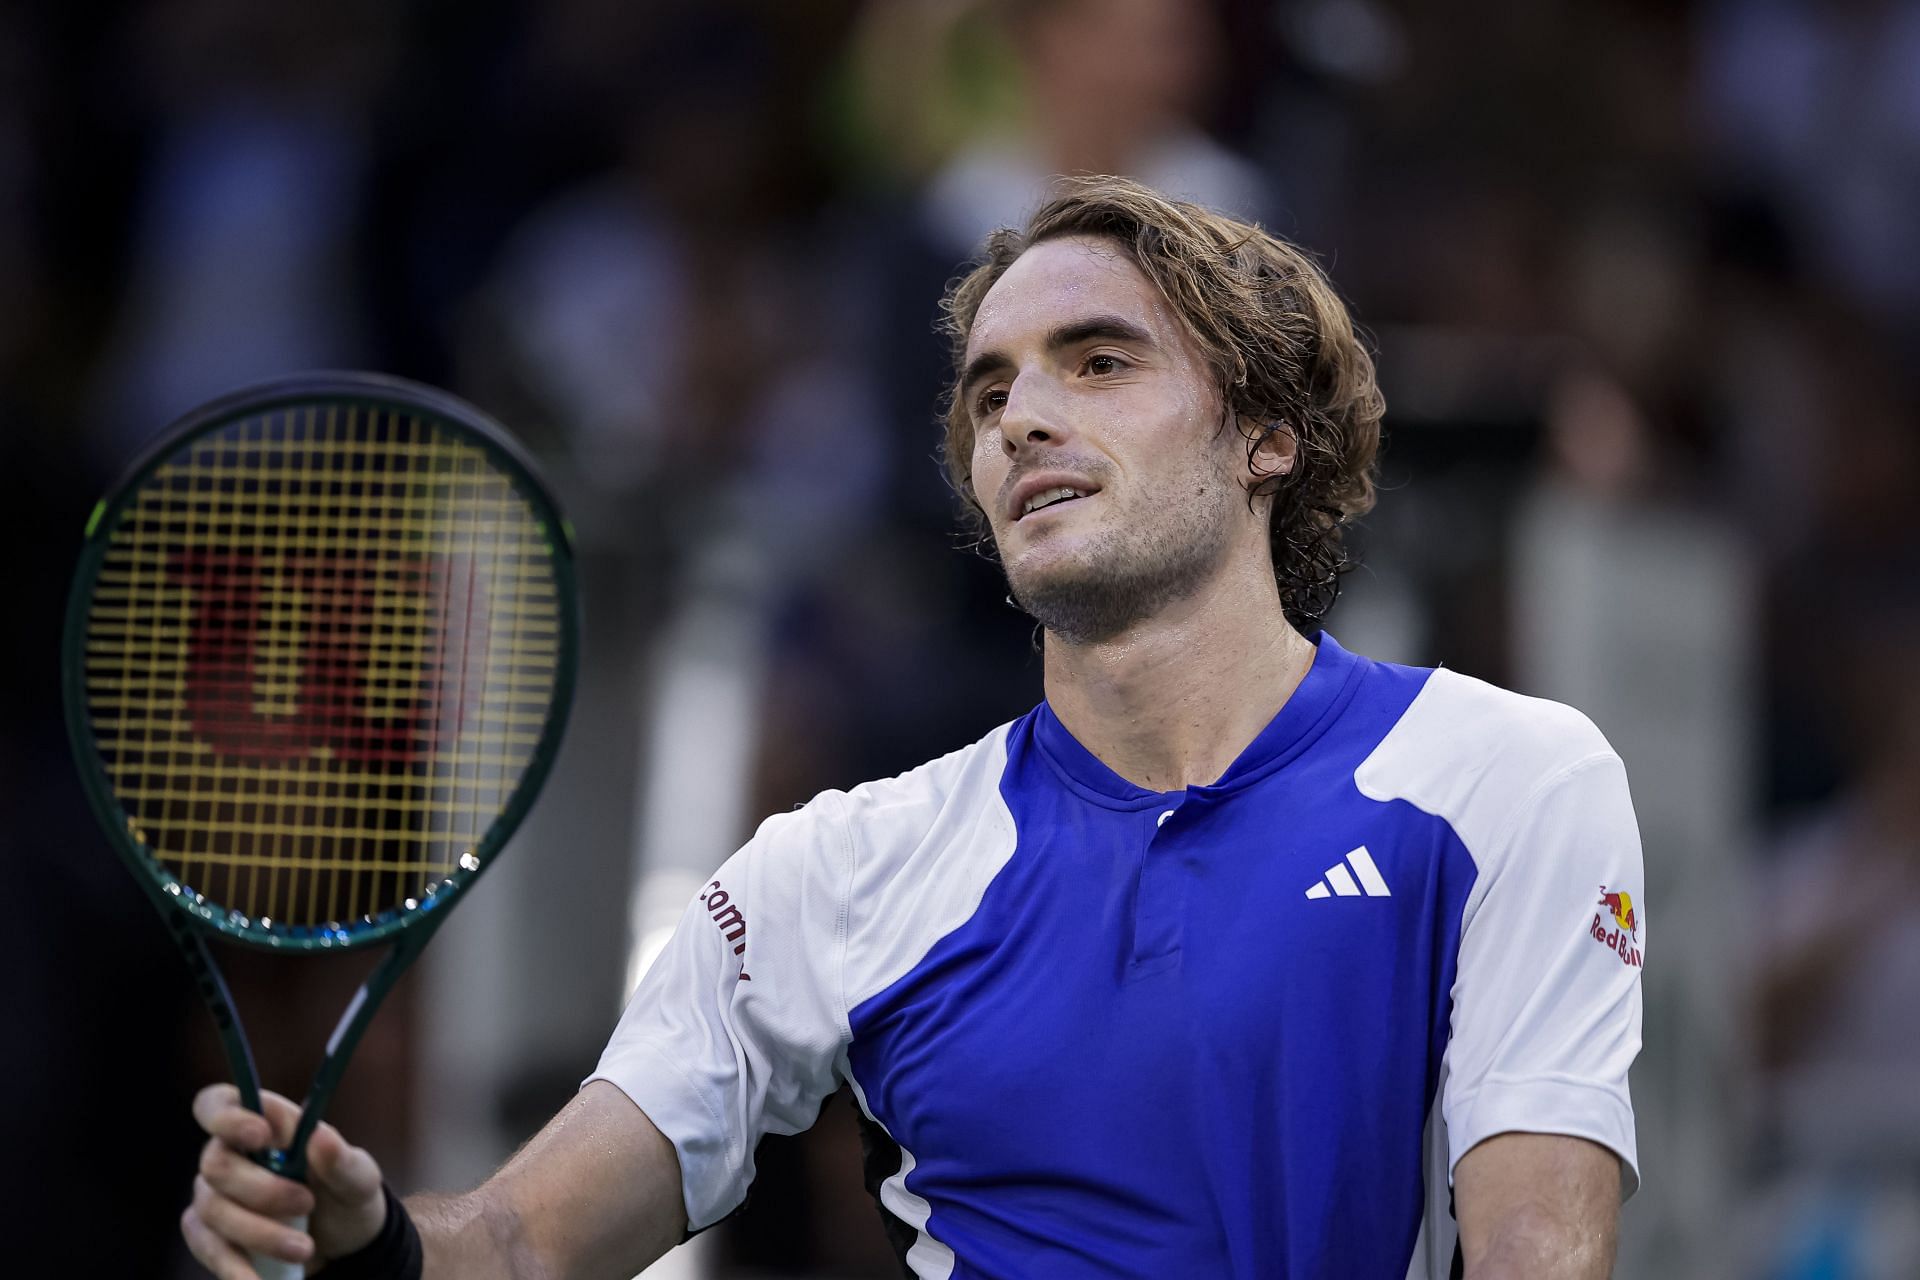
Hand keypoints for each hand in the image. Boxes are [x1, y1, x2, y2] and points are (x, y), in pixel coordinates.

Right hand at [182, 1084, 386, 1278]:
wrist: (346, 1247)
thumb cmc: (348, 1196)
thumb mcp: (359, 1179)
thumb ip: (342, 1160)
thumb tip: (321, 1137)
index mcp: (267, 1126)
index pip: (220, 1103)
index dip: (227, 1116)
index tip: (260, 1135)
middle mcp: (234, 1156)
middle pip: (216, 1164)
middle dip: (260, 1190)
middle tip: (306, 1205)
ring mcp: (217, 1197)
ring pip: (211, 1209)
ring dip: (257, 1233)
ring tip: (304, 1250)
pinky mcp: (212, 1235)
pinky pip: (207, 1247)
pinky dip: (233, 1267)